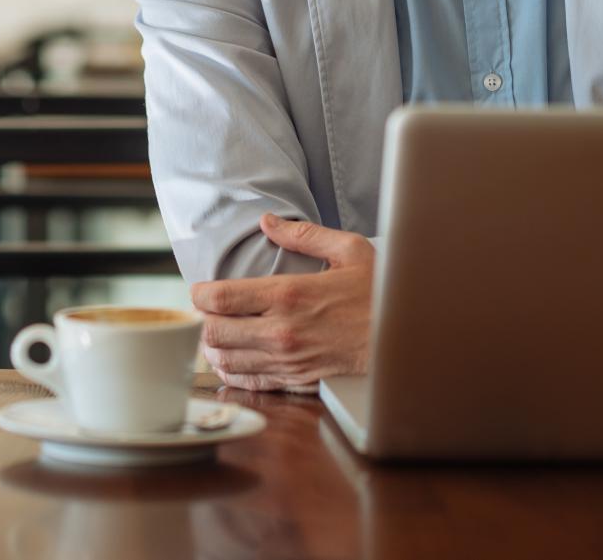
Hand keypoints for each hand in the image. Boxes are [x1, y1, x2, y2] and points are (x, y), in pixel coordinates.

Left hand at [191, 212, 373, 393]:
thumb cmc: (378, 293)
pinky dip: (230, 370)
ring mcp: (286, 360)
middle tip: (205, 310)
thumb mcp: (348, 251)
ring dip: (212, 345)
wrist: (403, 340)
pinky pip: (246, 381)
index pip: (221, 298)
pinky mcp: (293, 380)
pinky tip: (232, 357)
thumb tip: (268, 221)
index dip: (199, 293)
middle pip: (213, 331)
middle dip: (201, 319)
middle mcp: (281, 331)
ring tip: (216, 331)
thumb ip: (303, 235)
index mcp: (289, 295)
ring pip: (224, 359)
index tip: (199, 288)